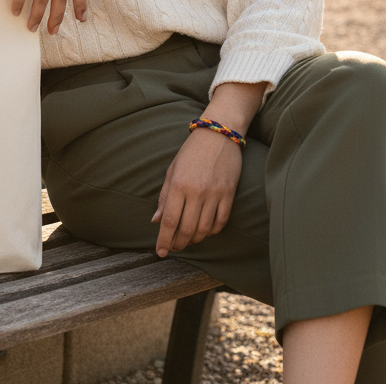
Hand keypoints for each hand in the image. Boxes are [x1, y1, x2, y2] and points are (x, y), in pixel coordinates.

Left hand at [151, 128, 242, 257]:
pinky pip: (221, 221)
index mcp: (179, 184)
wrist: (219, 133)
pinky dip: (212, 231)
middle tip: (174, 248)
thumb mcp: (172, 170)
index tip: (161, 252)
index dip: (164, 240)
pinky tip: (204, 231)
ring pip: (204, 229)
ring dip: (194, 239)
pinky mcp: (229, 194)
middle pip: (187, 229)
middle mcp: (197, 191)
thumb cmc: (191, 151)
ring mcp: (215, 193)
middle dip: (178, 244)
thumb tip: (156, 220)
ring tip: (188, 240)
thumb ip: (165, 197)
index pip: (169, 221)